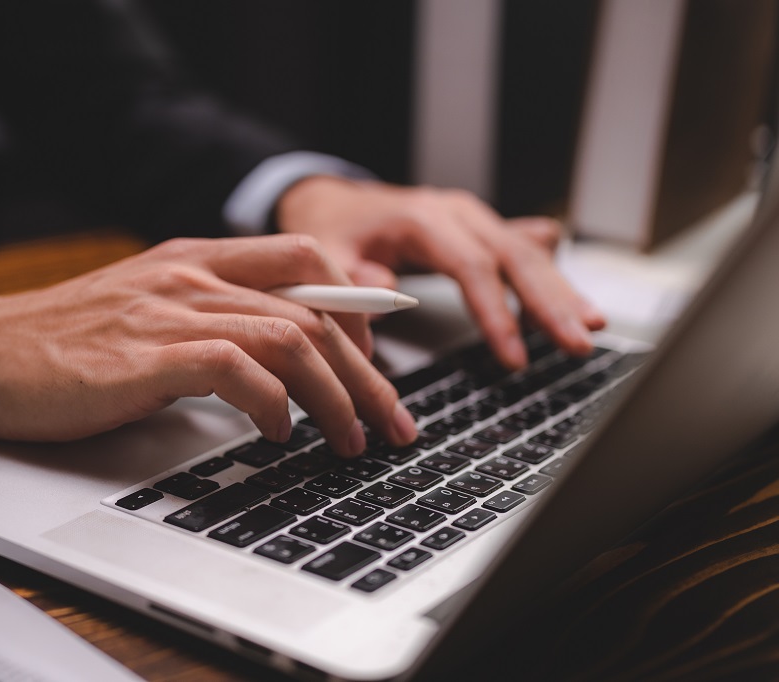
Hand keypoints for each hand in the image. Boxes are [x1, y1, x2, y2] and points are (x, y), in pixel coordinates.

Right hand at [0, 235, 418, 455]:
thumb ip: (208, 320)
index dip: (356, 312)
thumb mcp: (146, 313)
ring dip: (337, 396)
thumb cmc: (60, 343)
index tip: (375, 363)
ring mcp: (171, 310)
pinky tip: (281, 434)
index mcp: (195, 259)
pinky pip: (240, 370)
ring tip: (352, 440)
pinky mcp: (148, 355)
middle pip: (317, 310)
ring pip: (293, 338)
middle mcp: (192, 275)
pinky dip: (275, 404)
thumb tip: (277, 362)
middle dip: (368, 373)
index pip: (306, 263)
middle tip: (392, 421)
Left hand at [276, 176, 605, 369]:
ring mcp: (474, 219)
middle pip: (514, 257)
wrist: (334, 201)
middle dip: (550, 303)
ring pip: (528, 253)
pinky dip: (551, 277)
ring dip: (562, 291)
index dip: (496, 313)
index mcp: (423, 218)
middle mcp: (458, 213)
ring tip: (595, 325)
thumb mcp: (324, 254)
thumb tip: (381, 303)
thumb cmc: (332, 229)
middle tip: (580, 343)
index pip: (472, 267)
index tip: (514, 357)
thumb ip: (348, 280)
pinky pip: (523, 251)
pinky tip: (578, 298)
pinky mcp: (481, 230)